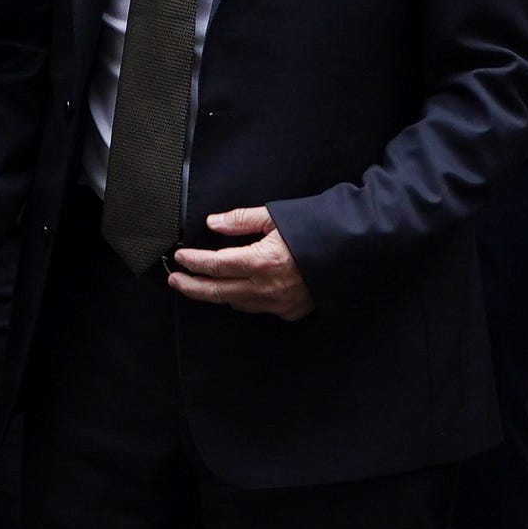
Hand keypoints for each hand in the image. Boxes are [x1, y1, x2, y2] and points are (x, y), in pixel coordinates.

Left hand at [167, 203, 311, 318]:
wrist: (351, 249)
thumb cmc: (314, 227)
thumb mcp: (275, 216)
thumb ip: (240, 221)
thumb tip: (212, 223)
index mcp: (260, 261)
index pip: (215, 266)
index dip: (193, 262)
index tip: (181, 257)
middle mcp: (266, 288)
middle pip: (217, 292)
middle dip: (192, 287)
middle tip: (176, 280)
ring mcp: (278, 303)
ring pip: (236, 303)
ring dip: (217, 294)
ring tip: (201, 285)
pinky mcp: (290, 312)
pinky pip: (257, 308)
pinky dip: (243, 299)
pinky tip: (235, 291)